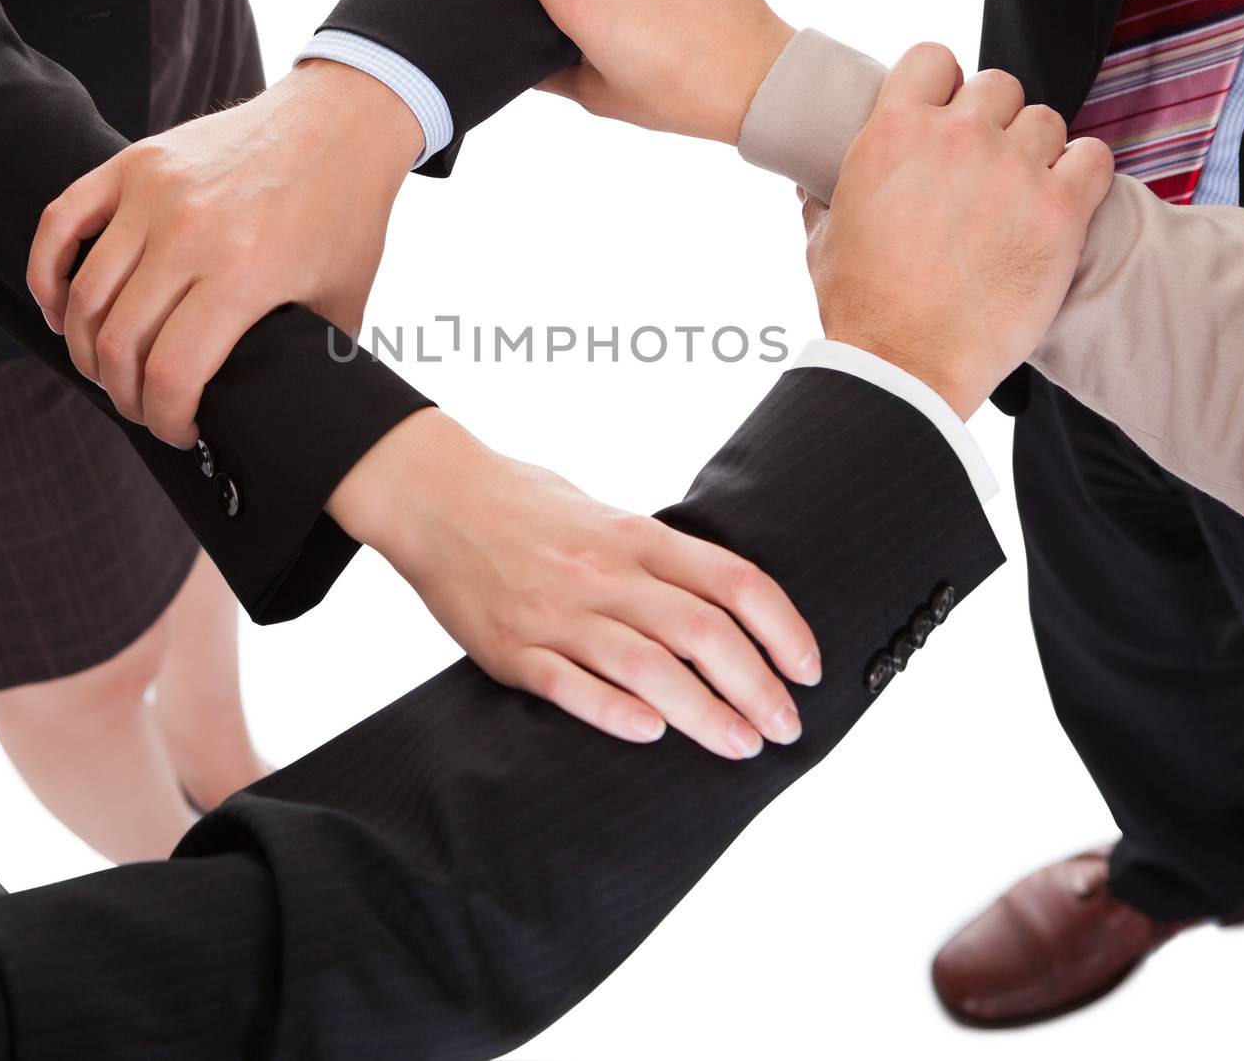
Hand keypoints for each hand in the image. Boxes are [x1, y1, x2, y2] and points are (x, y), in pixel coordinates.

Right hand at [27, 60, 422, 445]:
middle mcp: (191, 233)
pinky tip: (60, 310)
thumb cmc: (346, 215)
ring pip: (85, 295)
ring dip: (86, 348)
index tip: (180, 433)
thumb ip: (308, 361)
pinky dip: (46, 275)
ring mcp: (155, 193)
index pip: (171, 375)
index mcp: (244, 275)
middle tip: (144, 408)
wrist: (342, 123)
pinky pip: (60, 223)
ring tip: (108, 370)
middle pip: (119, 344)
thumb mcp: (343, 301)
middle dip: (126, 396)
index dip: (167, 421)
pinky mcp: (134, 163)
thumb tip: (287, 416)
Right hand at [328, 409, 822, 759]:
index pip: (733, 581)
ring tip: (741, 746)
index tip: (808, 670)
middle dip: (757, 687)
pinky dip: (612, 712)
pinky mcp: (509, 648)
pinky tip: (651, 735)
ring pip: (647, 667)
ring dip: (704, 714)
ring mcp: (556, 612)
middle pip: (702, 632)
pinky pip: (566, 685)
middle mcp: (604, 573)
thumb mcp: (604, 513)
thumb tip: (722, 602)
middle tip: (786, 728)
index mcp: (636, 535)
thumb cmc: (526, 503)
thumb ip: (657, 556)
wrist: (434, 496)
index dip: (783, 629)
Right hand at [804, 45, 1113, 419]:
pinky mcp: (1061, 211)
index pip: (933, 57)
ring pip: (1046, 120)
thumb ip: (822, 194)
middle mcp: (957, 137)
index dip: (942, 84)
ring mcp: (1013, 170)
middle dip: (993, 118)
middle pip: (999, 85)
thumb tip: (809, 182)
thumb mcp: (823, 236)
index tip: (945, 114)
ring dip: (1037, 148)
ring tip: (1023, 189)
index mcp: (893, 131)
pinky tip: (1065, 197)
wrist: (904, 363)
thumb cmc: (860, 305)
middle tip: (986, 162)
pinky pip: (1094, 157)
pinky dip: (1084, 172)